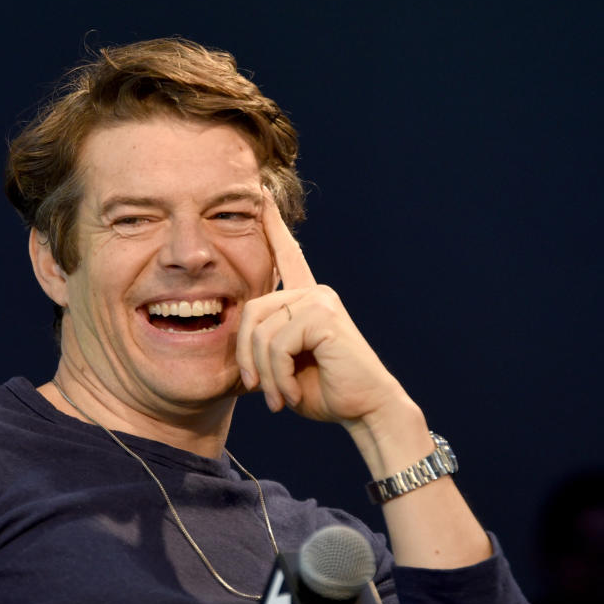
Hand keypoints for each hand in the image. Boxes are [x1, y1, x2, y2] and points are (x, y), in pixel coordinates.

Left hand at [236, 191, 405, 425]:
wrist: (366, 410)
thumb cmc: (325, 392)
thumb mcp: (283, 367)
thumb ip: (263, 346)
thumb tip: (237, 331)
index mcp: (306, 300)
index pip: (287, 256)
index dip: (273, 225)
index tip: (261, 193)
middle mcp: (314, 293)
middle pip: (251, 311)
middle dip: (247, 357)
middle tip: (257, 391)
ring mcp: (320, 300)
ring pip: (261, 332)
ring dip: (265, 374)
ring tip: (279, 397)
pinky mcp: (324, 315)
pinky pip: (277, 344)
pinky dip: (278, 376)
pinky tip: (291, 393)